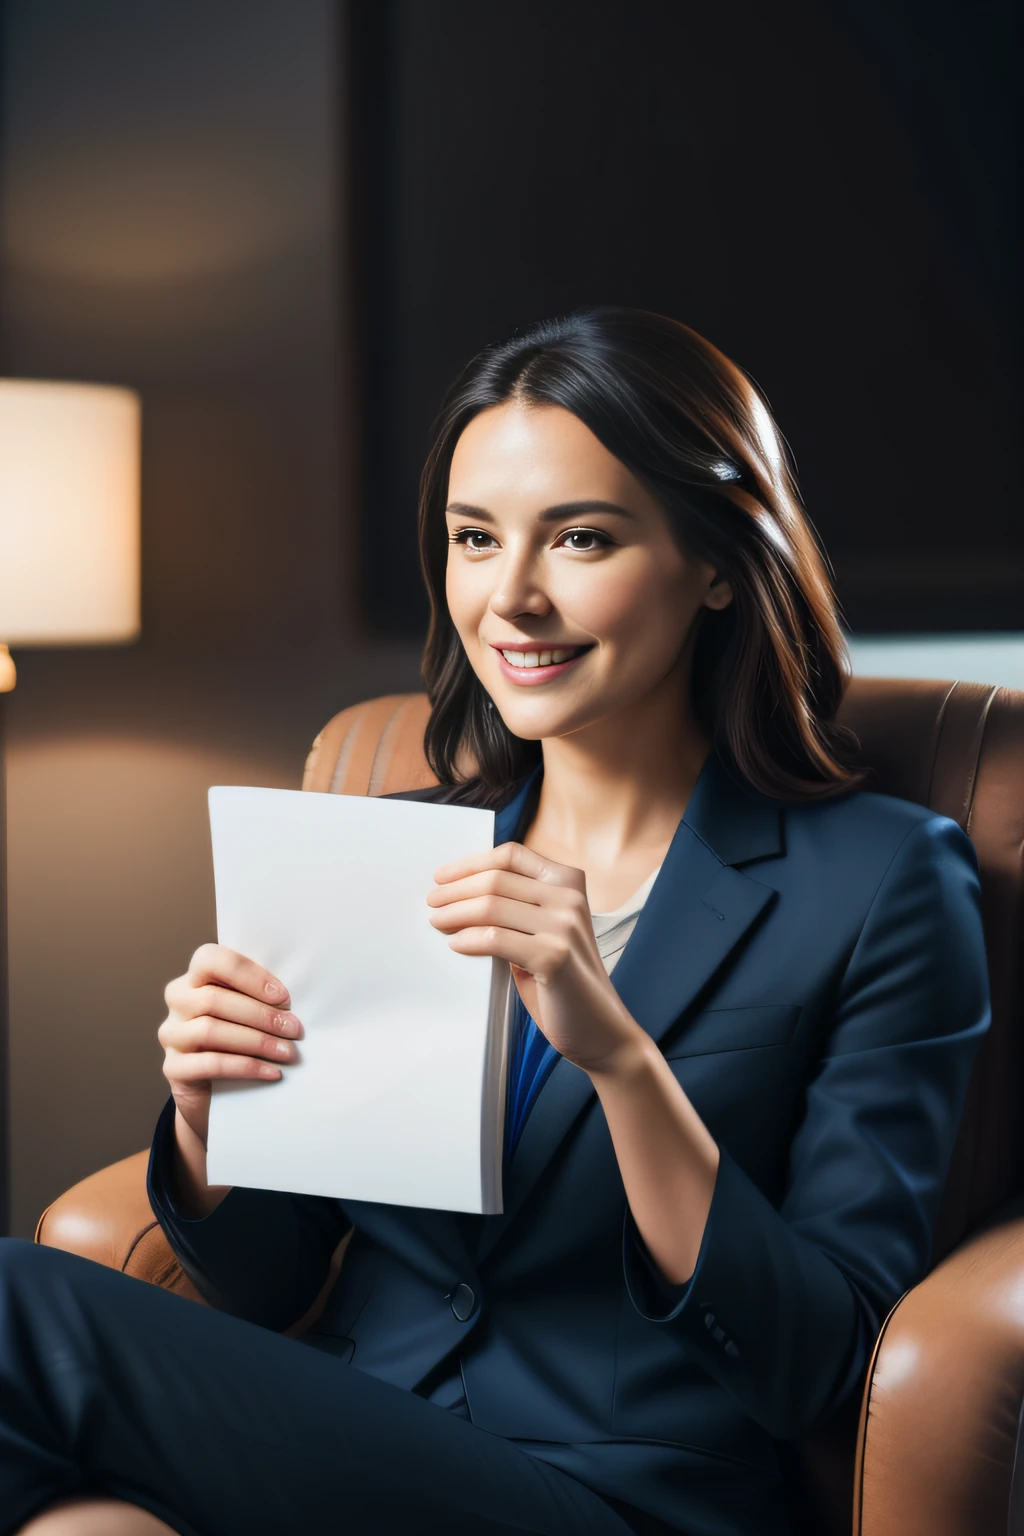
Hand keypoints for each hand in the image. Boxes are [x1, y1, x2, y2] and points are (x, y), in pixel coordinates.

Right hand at [158, 943, 303, 1146]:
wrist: (212, 1090)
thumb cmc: (236, 1038)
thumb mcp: (245, 1012)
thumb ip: (258, 997)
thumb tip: (291, 1002)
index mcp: (194, 977)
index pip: (212, 960)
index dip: (249, 976)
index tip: (283, 997)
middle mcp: (178, 1000)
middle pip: (214, 999)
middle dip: (261, 1015)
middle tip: (294, 1029)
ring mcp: (172, 1034)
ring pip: (211, 1031)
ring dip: (256, 1041)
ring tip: (287, 1052)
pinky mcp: (173, 1067)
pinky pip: (210, 1064)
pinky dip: (246, 1066)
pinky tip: (272, 1071)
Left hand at [426, 842, 643, 1074]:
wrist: (600, 1028)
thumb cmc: (566, 980)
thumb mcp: (547, 930)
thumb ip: (519, 908)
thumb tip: (462, 895)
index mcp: (569, 882)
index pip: (511, 855)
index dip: (471, 864)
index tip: (442, 877)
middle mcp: (570, 898)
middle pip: (497, 879)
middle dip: (455, 891)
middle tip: (433, 903)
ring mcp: (565, 926)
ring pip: (492, 906)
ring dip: (455, 914)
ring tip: (438, 922)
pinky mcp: (554, 957)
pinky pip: (495, 939)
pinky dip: (469, 940)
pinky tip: (456, 945)